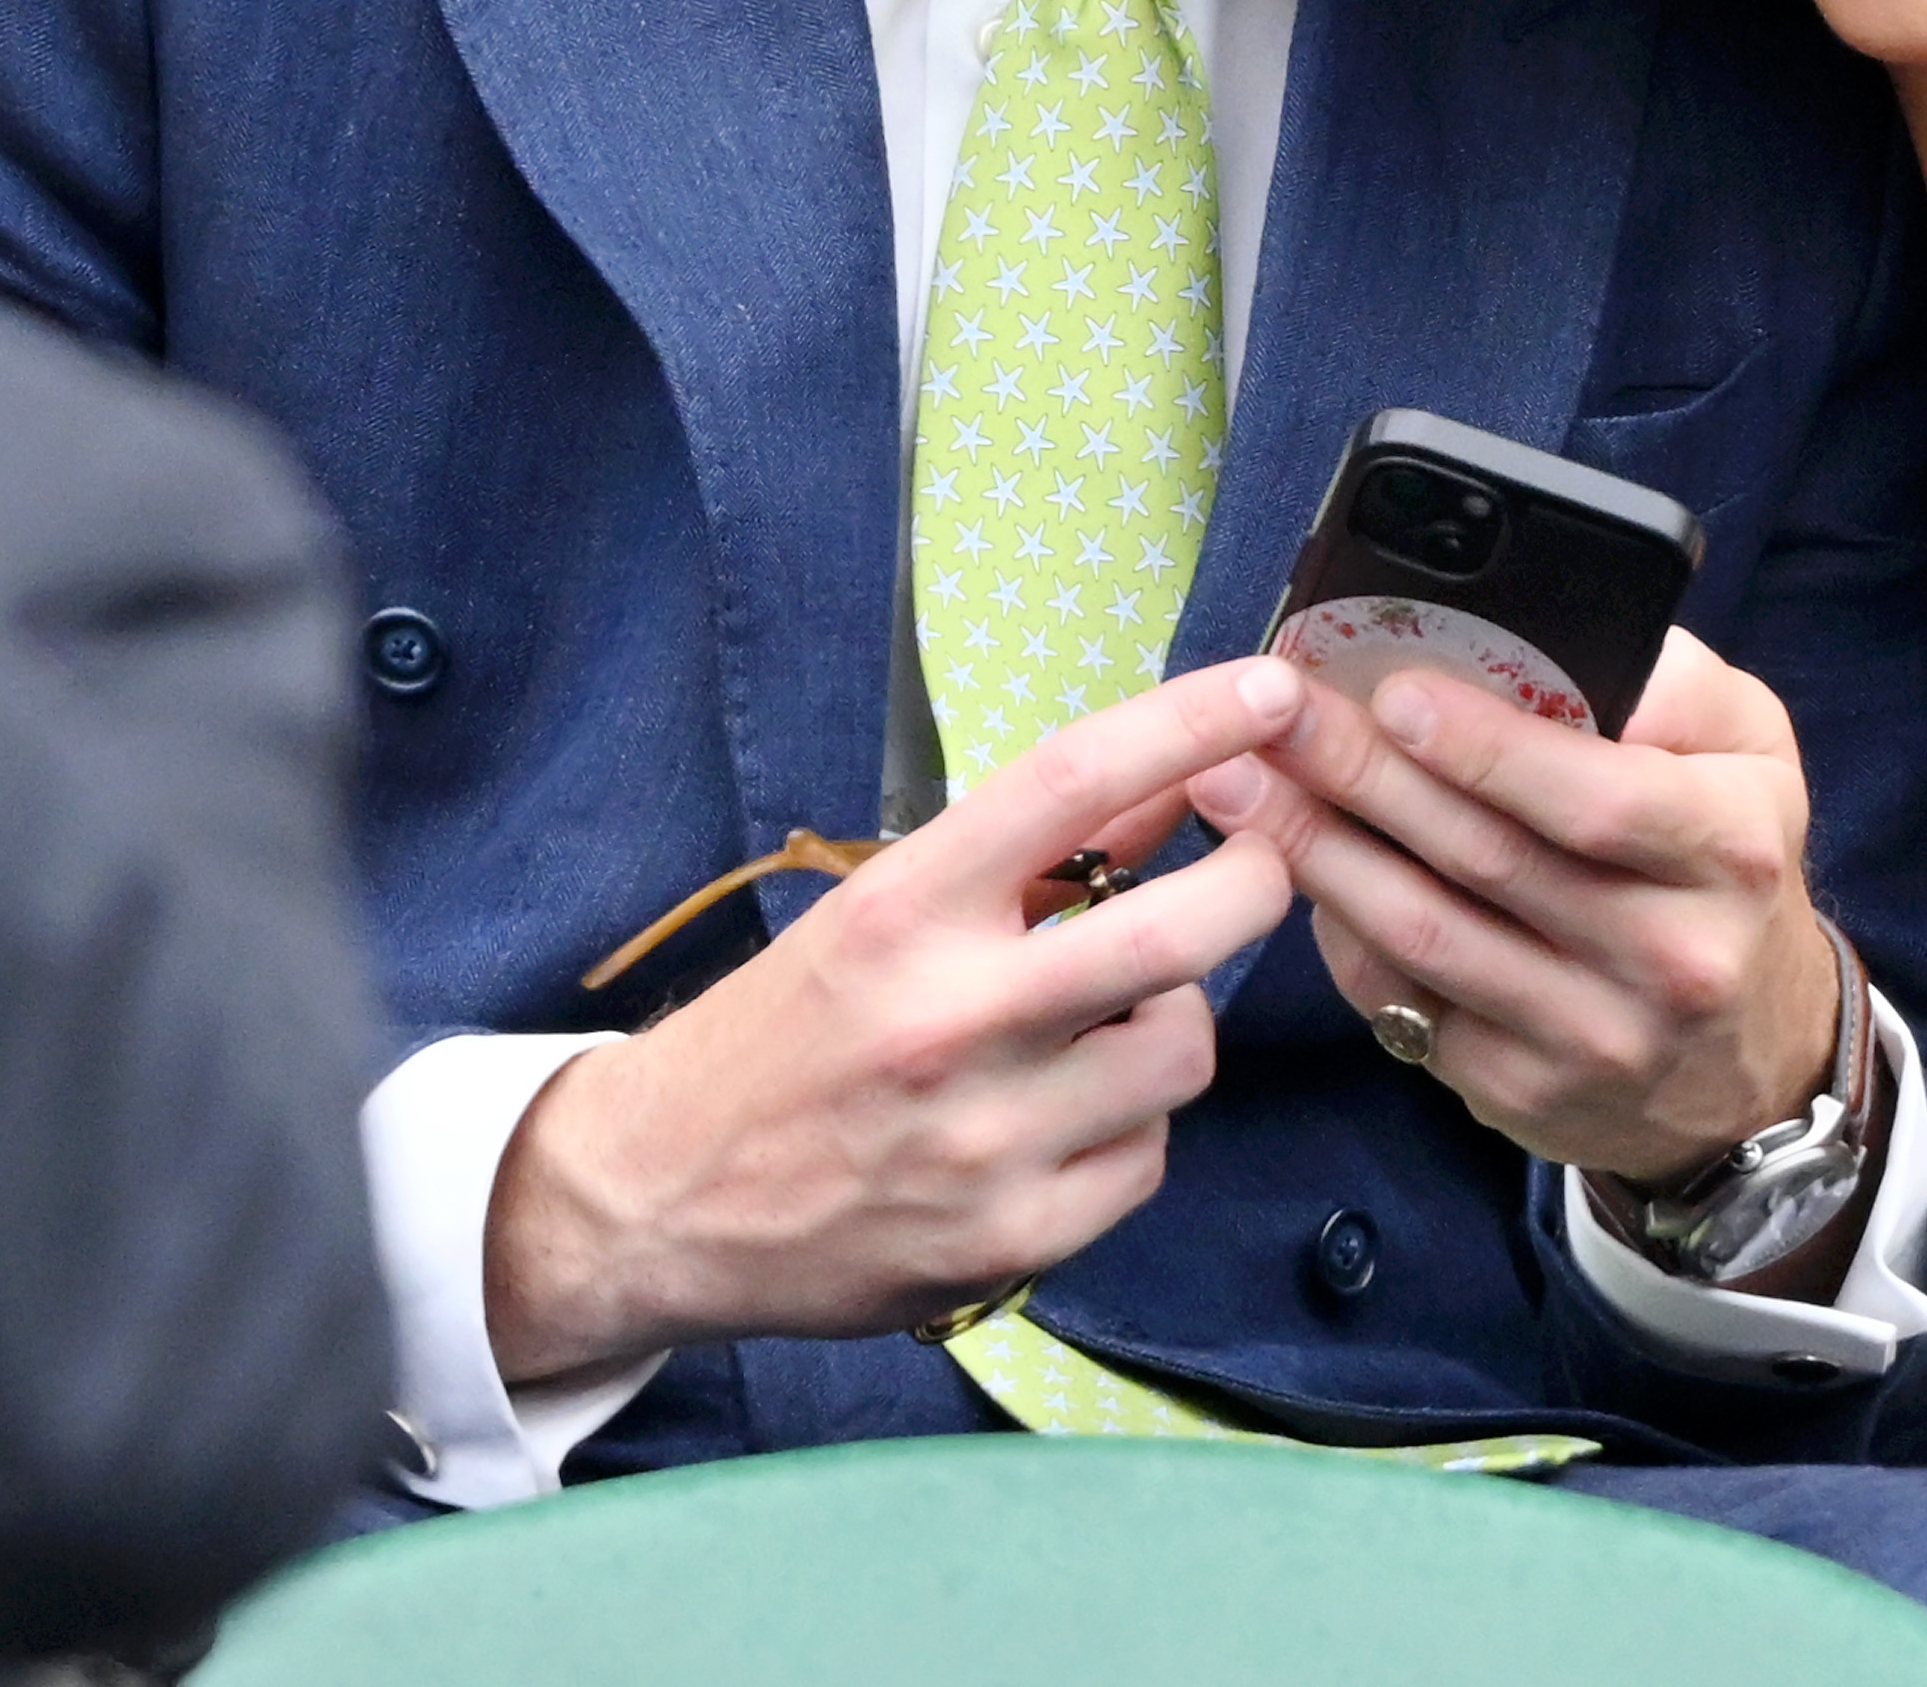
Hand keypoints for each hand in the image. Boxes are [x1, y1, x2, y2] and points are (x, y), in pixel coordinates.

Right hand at [483, 658, 1310, 1384]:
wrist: (655, 1199)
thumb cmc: (785, 1033)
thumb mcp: (884, 910)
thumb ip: (1036, 851)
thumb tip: (1182, 776)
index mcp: (903, 910)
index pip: (1074, 783)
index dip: (1192, 723)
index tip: (1271, 685)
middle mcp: (948, 1019)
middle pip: (1183, 930)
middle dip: (1254, 882)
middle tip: (1256, 867)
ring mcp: (984, 1140)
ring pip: (1184, 1050)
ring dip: (1170, 1024)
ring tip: (1105, 1026)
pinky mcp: (1009, 1240)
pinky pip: (1148, 1157)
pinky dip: (1128, 1130)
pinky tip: (1063, 1122)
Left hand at [1192, 625, 1846, 1193]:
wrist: (1746, 1065)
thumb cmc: (1724, 868)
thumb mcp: (1751, 754)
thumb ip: (1678, 685)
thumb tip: (1564, 642)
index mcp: (1731, 850)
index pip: (1597, 798)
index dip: (1488, 749)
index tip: (1394, 693)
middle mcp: (1671, 956)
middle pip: (1487, 859)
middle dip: (1362, 776)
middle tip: (1269, 713)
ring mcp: (1591, 1037)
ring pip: (1426, 935)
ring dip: (1318, 851)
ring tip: (1237, 781)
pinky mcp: (1521, 1092)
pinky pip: (1404, 1000)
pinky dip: (1336, 929)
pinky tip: (1287, 865)